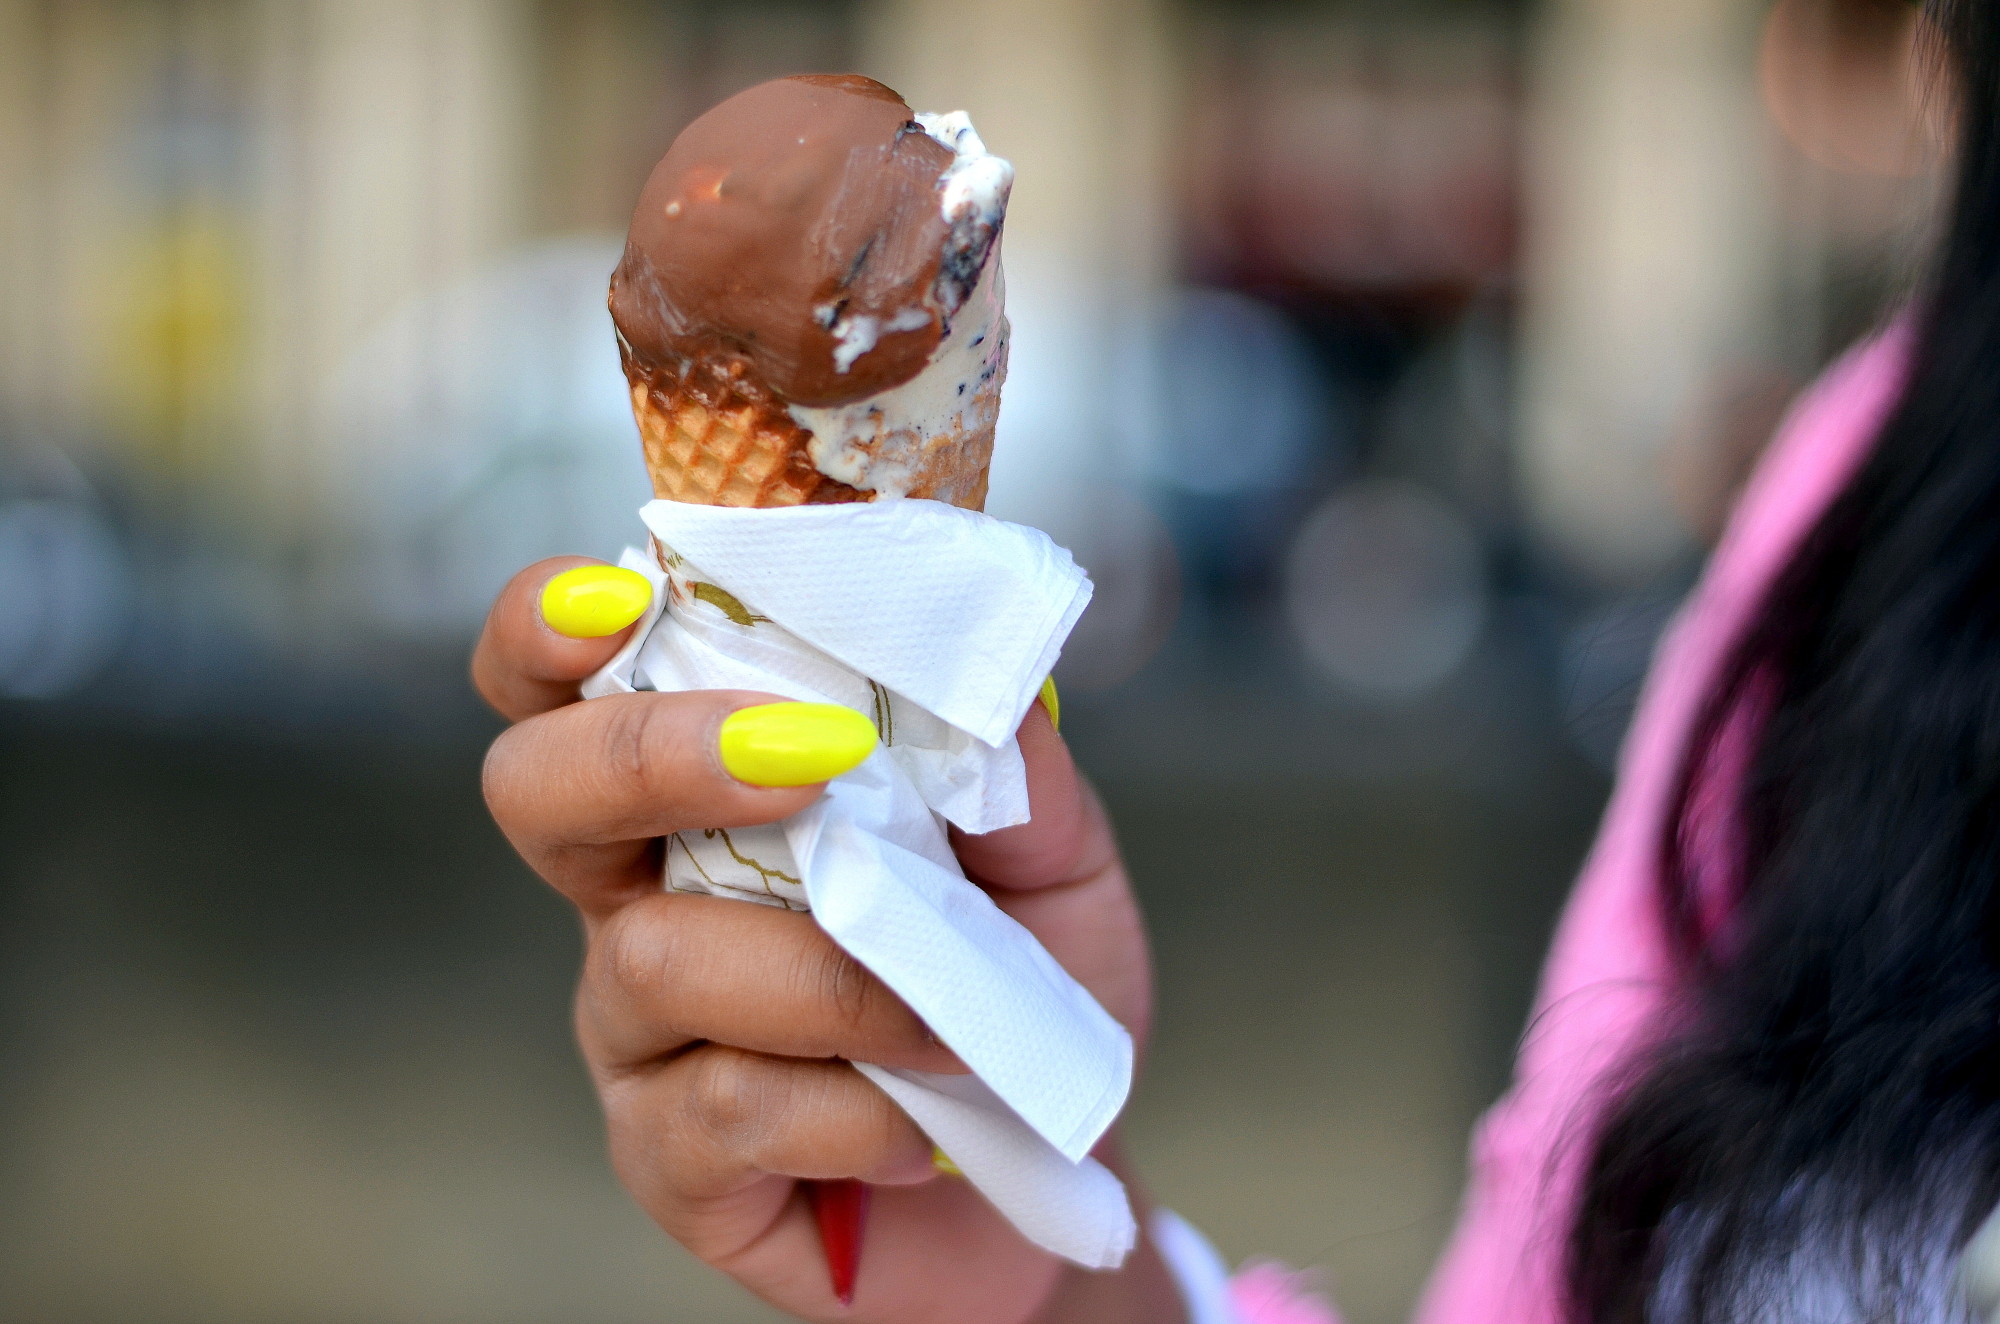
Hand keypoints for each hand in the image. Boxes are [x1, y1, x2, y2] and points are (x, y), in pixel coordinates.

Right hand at [473, 558, 1181, 1322]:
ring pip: (658, 958)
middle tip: (808, 766)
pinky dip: (850, 1111)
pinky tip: (919, 1130)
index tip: (621, 594)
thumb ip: (1010, 765)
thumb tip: (970, 657)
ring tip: (953, 1028)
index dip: (552, 625)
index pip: (573, 684)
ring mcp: (638, 1035)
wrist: (1051, 1165)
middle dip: (651, 755)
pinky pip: (724, 1112)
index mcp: (710, 796)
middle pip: (535, 790)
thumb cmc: (1020, 989)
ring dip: (834, 980)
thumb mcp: (1052, 862)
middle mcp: (642, 898)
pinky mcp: (667, 1162)